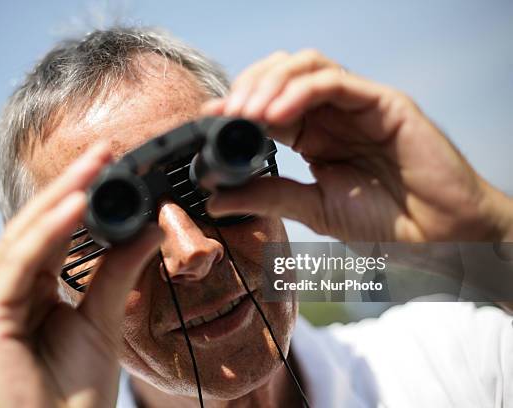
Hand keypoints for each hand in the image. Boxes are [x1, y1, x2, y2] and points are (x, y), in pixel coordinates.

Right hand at [0, 143, 162, 407]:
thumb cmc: (76, 394)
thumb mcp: (104, 320)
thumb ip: (120, 272)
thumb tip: (148, 227)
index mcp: (36, 289)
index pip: (58, 232)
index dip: (83, 196)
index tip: (116, 167)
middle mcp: (11, 289)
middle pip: (40, 225)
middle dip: (73, 184)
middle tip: (106, 150)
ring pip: (26, 234)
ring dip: (62, 195)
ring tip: (95, 164)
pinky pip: (19, 262)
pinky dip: (48, 231)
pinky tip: (78, 203)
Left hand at [204, 50, 512, 241]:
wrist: (440, 239)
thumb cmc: (385, 223)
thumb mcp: (313, 209)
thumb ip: (268, 196)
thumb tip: (216, 197)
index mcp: (313, 136)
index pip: (267, 105)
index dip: (236, 106)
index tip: (208, 120)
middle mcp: (332, 114)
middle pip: (281, 74)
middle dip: (248, 88)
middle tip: (225, 116)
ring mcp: (357, 104)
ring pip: (305, 66)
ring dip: (269, 84)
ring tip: (246, 114)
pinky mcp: (383, 102)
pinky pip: (334, 81)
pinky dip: (299, 91)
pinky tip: (276, 116)